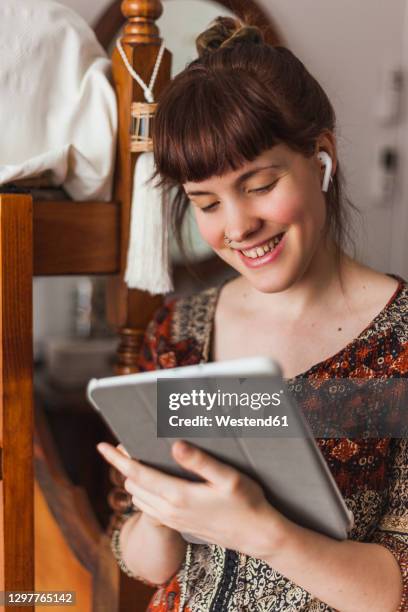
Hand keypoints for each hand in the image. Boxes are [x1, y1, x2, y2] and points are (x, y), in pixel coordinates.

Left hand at [97, 440, 287, 557]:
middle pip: (133, 484)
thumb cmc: (246, 503)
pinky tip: (153, 480)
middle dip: (125, 465)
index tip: (102, 445)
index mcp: (177, 496)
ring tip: (138, 459)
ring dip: (133, 479)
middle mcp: (169, 510)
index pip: (137, 474)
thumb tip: (175, 446)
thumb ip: (200, 461)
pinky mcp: (178, 525)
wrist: (256, 536)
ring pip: (138, 498)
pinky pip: (149, 507)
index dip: (118, 459)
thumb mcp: (228, 477)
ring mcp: (172, 520)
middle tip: (127, 444)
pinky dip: (143, 491)